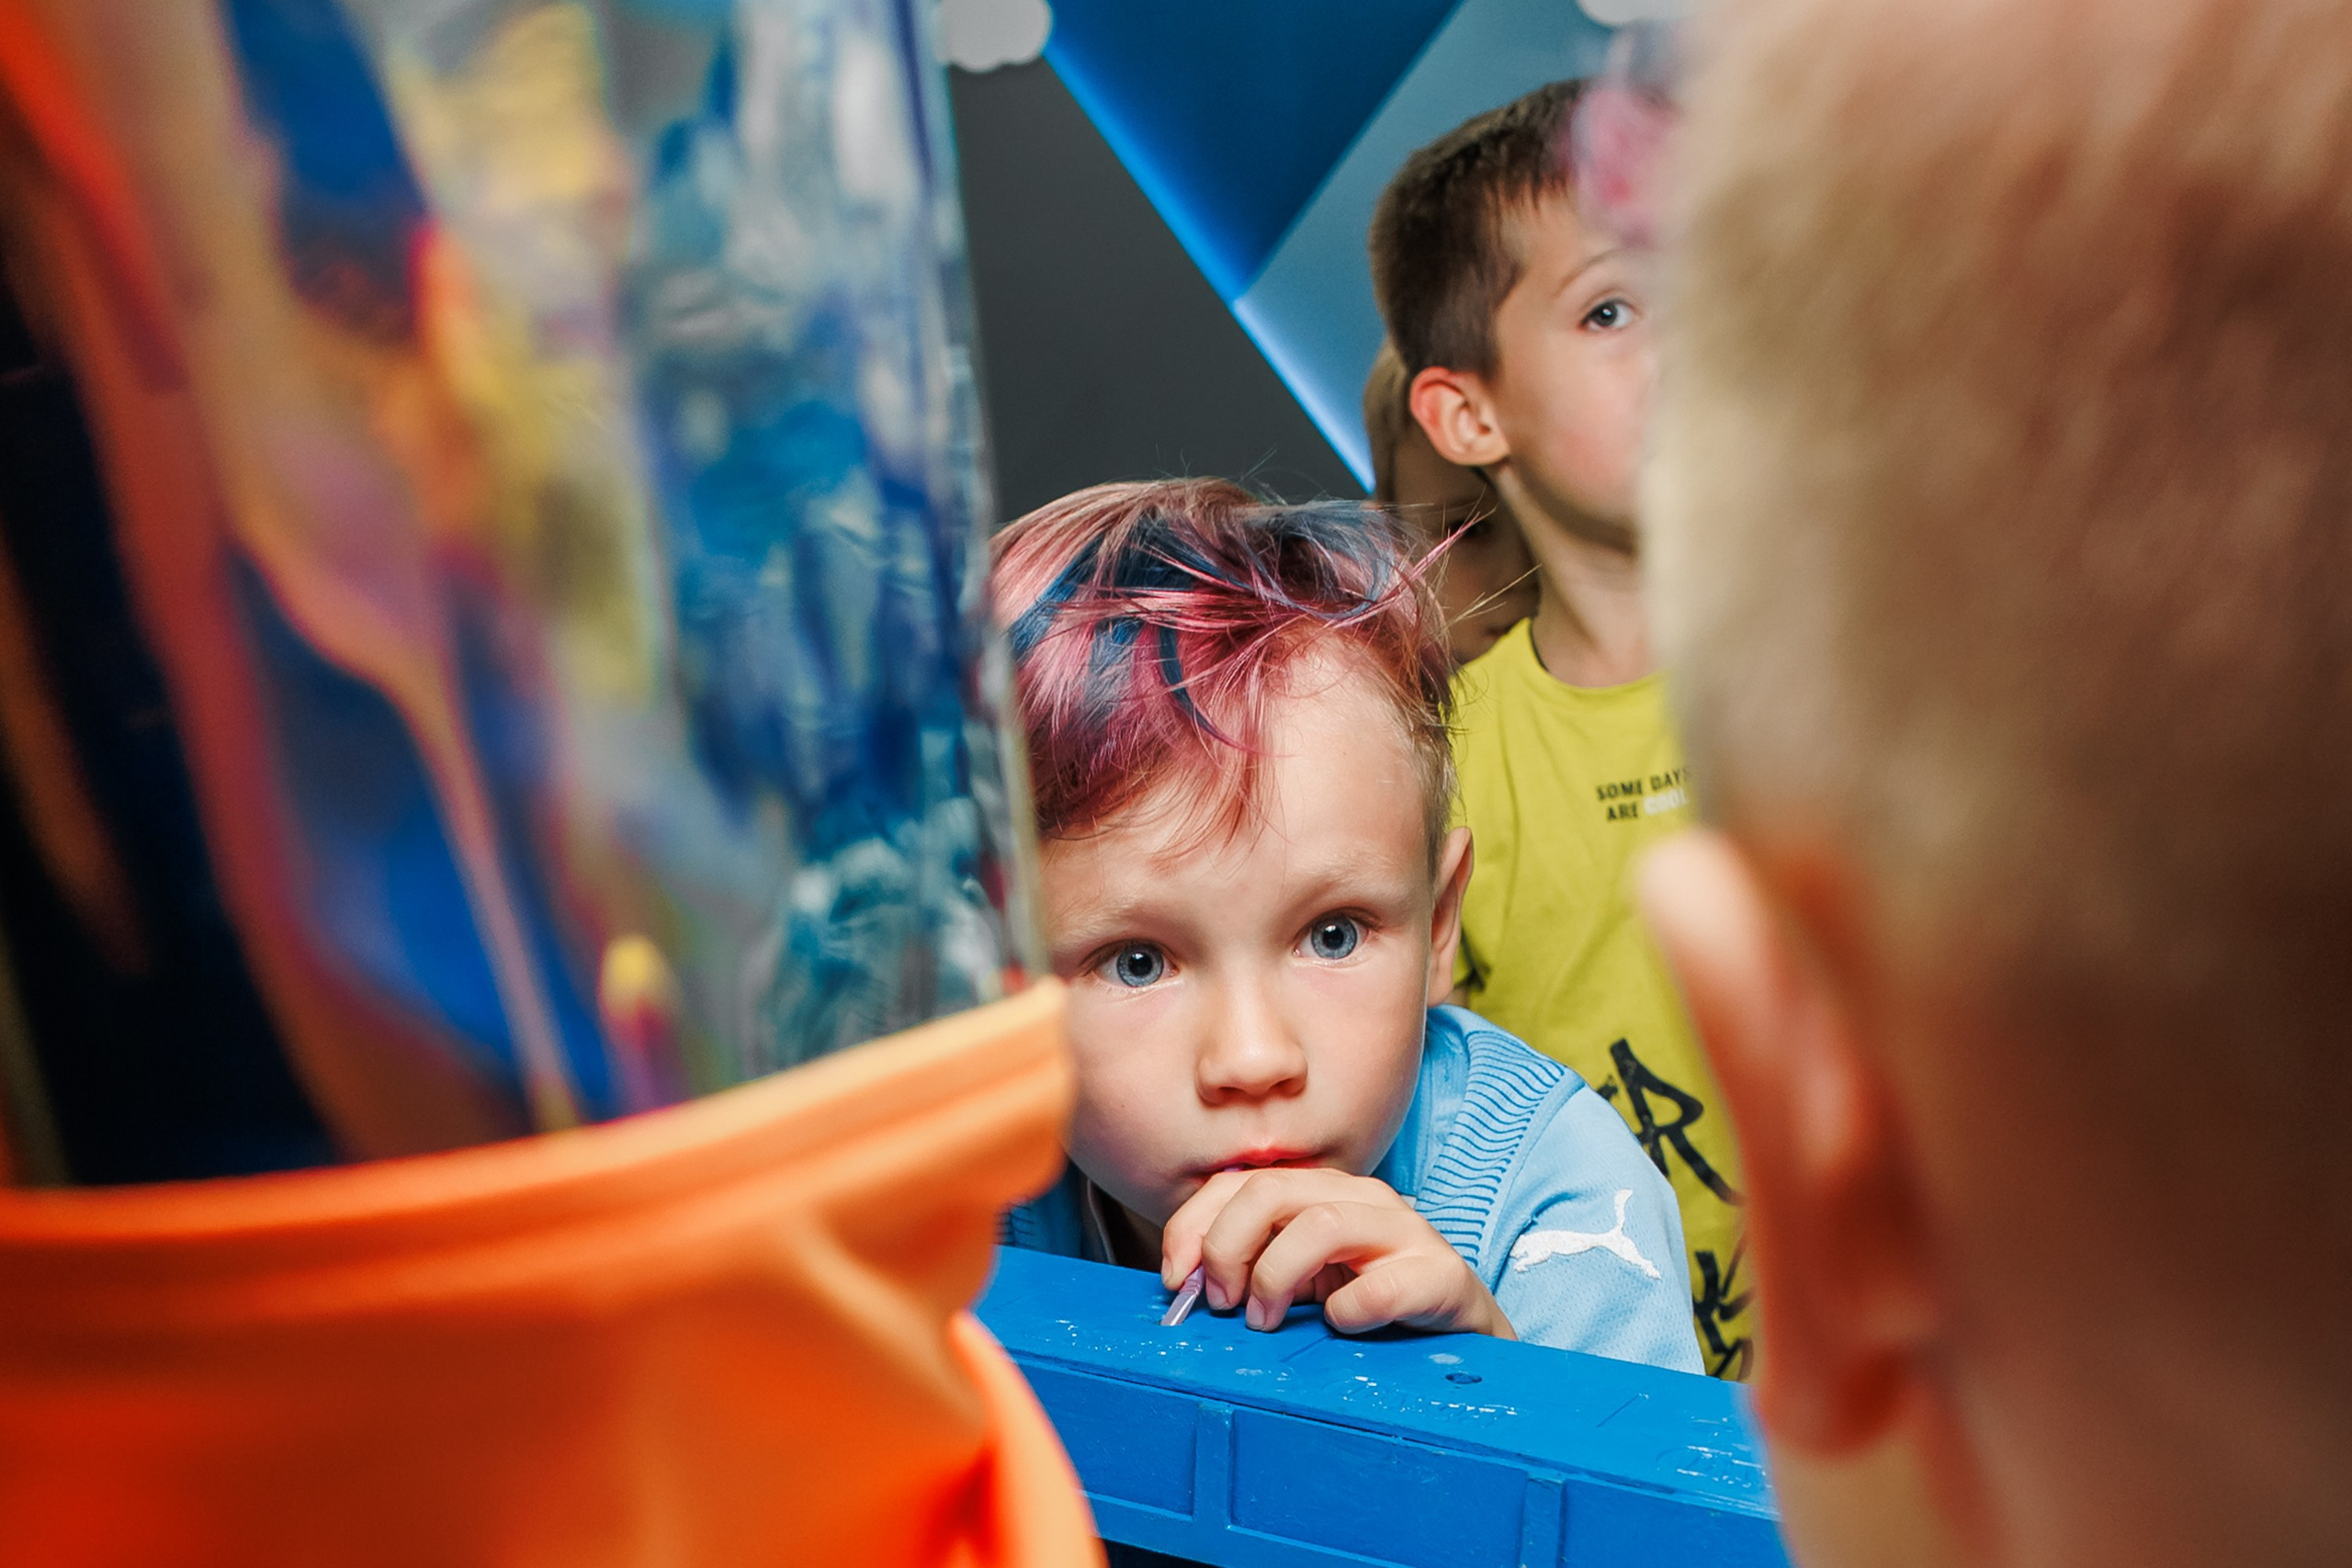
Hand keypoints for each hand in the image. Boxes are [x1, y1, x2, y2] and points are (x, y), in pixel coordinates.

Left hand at [1160, 1167, 1515, 1339]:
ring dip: (1276, 1275)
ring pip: (1322, 1224)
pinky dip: (1349, 1311)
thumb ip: (1251, 1270)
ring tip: (1266, 1320)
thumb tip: (1185, 1286)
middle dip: (1229, 1246)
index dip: (1194, 1226)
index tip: (1177, 1280)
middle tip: (1223, 1303)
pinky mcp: (1442, 1276)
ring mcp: (1406, 1232)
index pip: (1239, 1182)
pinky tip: (1341, 1328)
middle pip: (1272, 1190)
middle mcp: (1362, 1198)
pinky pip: (1383, 1286)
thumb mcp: (1302, 1283)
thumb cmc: (1373, 1309)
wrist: (1463, 1342)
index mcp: (1321, 1193)